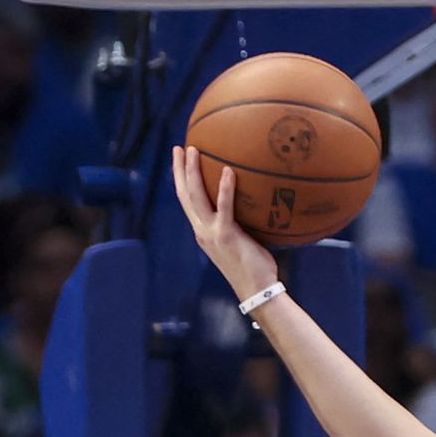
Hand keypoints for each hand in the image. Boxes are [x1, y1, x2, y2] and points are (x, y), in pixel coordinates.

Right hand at [171, 146, 278, 302]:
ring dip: (192, 172)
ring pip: (195, 197)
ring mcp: (211, 233)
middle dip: (179, 170)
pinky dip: (225, 188)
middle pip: (184, 195)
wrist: (256, 289)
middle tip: (178, 147)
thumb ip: (239, 224)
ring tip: (193, 150)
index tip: (179, 160)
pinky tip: (229, 170)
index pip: (187, 202)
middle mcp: (201, 230)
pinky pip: (224, 207)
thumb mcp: (240, 242)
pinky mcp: (226, 235)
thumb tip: (255, 204)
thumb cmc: (254, 267)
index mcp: (203, 232)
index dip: (180, 181)